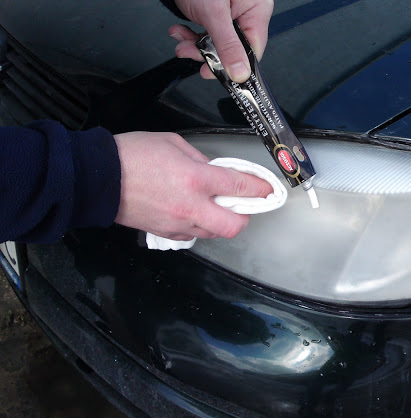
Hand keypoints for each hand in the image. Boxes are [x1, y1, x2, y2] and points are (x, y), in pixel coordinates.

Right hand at [113, 132, 272, 239]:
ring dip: (222, 221)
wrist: (97, 179)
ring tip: (215, 205)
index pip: (240, 187)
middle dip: (245, 216)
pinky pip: (193, 235)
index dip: (260, 189)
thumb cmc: (132, 155)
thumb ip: (201, 160)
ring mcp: (178, 223)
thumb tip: (217, 172)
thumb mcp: (173, 143)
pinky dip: (200, 225)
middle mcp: (191, 206)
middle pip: (235, 225)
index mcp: (195, 179)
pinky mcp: (166, 233)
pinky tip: (194, 211)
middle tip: (243, 204)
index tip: (268, 189)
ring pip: (215, 233)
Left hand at [169, 0, 273, 81]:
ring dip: (196, 47)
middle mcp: (247, 12)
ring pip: (218, 44)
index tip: (217, 74)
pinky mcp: (217, 15)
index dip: (236, 65)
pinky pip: (209, 35)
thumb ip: (227, 45)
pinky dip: (192, 38)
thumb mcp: (214, 14)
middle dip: (208, 54)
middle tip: (191, 53)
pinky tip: (182, 33)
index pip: (253, 49)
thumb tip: (240, 73)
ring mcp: (232, 14)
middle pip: (234, 49)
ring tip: (183, 42)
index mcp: (257, 10)